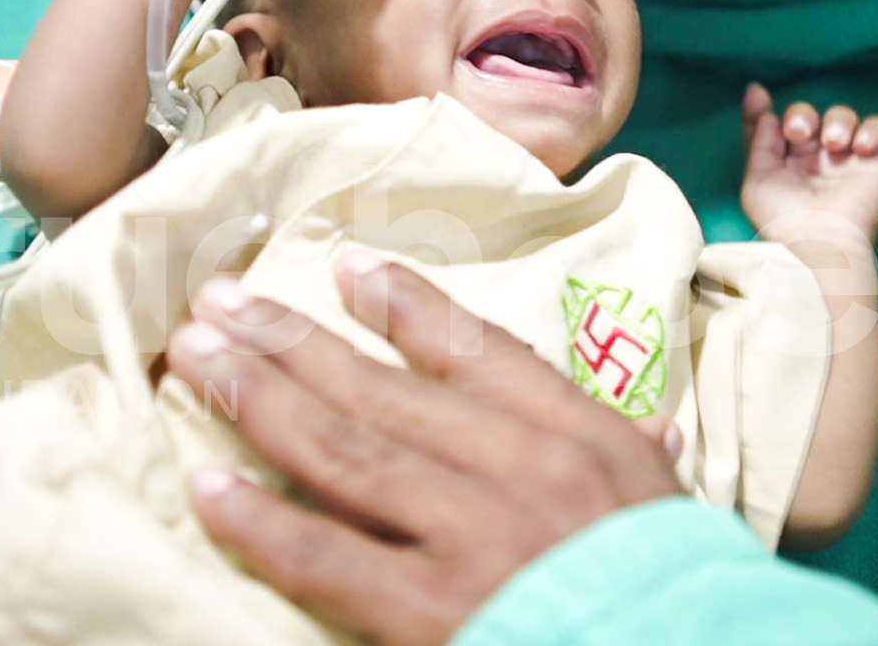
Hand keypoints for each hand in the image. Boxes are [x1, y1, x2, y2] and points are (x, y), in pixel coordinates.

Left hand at [165, 248, 683, 645]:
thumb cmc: (681, 592)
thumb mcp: (673, 511)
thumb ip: (642, 463)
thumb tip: (657, 436)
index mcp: (577, 438)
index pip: (480, 354)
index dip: (407, 306)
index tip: (347, 268)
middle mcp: (516, 470)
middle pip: (383, 388)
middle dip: (293, 339)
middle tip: (221, 301)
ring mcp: (468, 538)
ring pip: (343, 449)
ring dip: (259, 396)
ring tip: (196, 357)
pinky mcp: (430, 611)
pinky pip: (326, 557)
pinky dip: (260, 520)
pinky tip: (206, 483)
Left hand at [740, 83, 877, 244]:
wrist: (823, 243)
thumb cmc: (784, 219)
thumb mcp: (758, 180)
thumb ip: (758, 141)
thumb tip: (763, 106)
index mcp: (786, 164)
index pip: (777, 127)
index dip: (765, 111)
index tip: (757, 94)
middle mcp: (817, 160)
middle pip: (809, 116)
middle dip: (802, 115)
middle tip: (799, 134)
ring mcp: (848, 160)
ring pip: (844, 117)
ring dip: (837, 120)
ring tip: (833, 143)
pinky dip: (873, 130)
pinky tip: (859, 147)